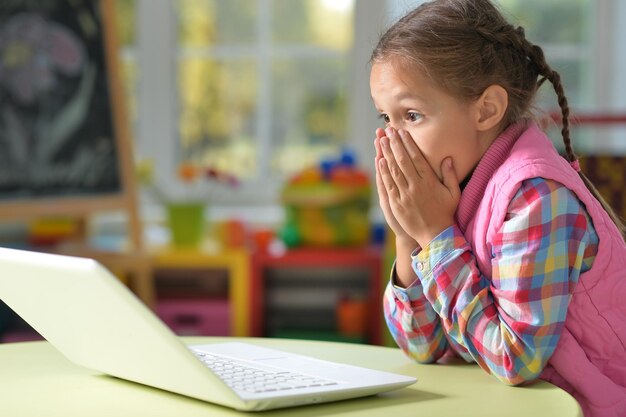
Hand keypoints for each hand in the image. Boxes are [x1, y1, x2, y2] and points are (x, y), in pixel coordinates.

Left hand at [377, 127, 459, 246]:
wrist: (435, 235)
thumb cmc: (445, 213)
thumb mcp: (453, 193)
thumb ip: (450, 175)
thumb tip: (447, 158)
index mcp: (430, 182)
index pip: (417, 158)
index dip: (408, 144)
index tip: (402, 132)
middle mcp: (416, 186)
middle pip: (403, 160)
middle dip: (395, 144)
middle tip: (388, 130)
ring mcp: (405, 195)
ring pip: (394, 170)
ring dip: (387, 154)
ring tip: (381, 140)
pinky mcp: (396, 204)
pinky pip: (388, 185)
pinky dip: (384, 172)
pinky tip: (380, 160)